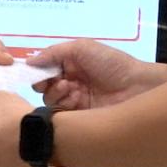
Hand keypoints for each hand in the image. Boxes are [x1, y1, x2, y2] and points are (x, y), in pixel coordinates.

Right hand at [32, 39, 162, 109]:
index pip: (45, 70)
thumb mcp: (82, 48)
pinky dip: (64, 105)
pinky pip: (61, 115)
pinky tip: (76, 99)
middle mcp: (71, 83)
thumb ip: (54, 53)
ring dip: (55, 94)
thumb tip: (29, 62)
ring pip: (50, 102)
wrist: (137, 87)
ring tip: (70, 89)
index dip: (38, 72)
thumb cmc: (111, 64)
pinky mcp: (80, 118)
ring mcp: (75, 101)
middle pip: (44, 87)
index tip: (37, 74)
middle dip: (45, 84)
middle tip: (56, 82)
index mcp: (71, 65)